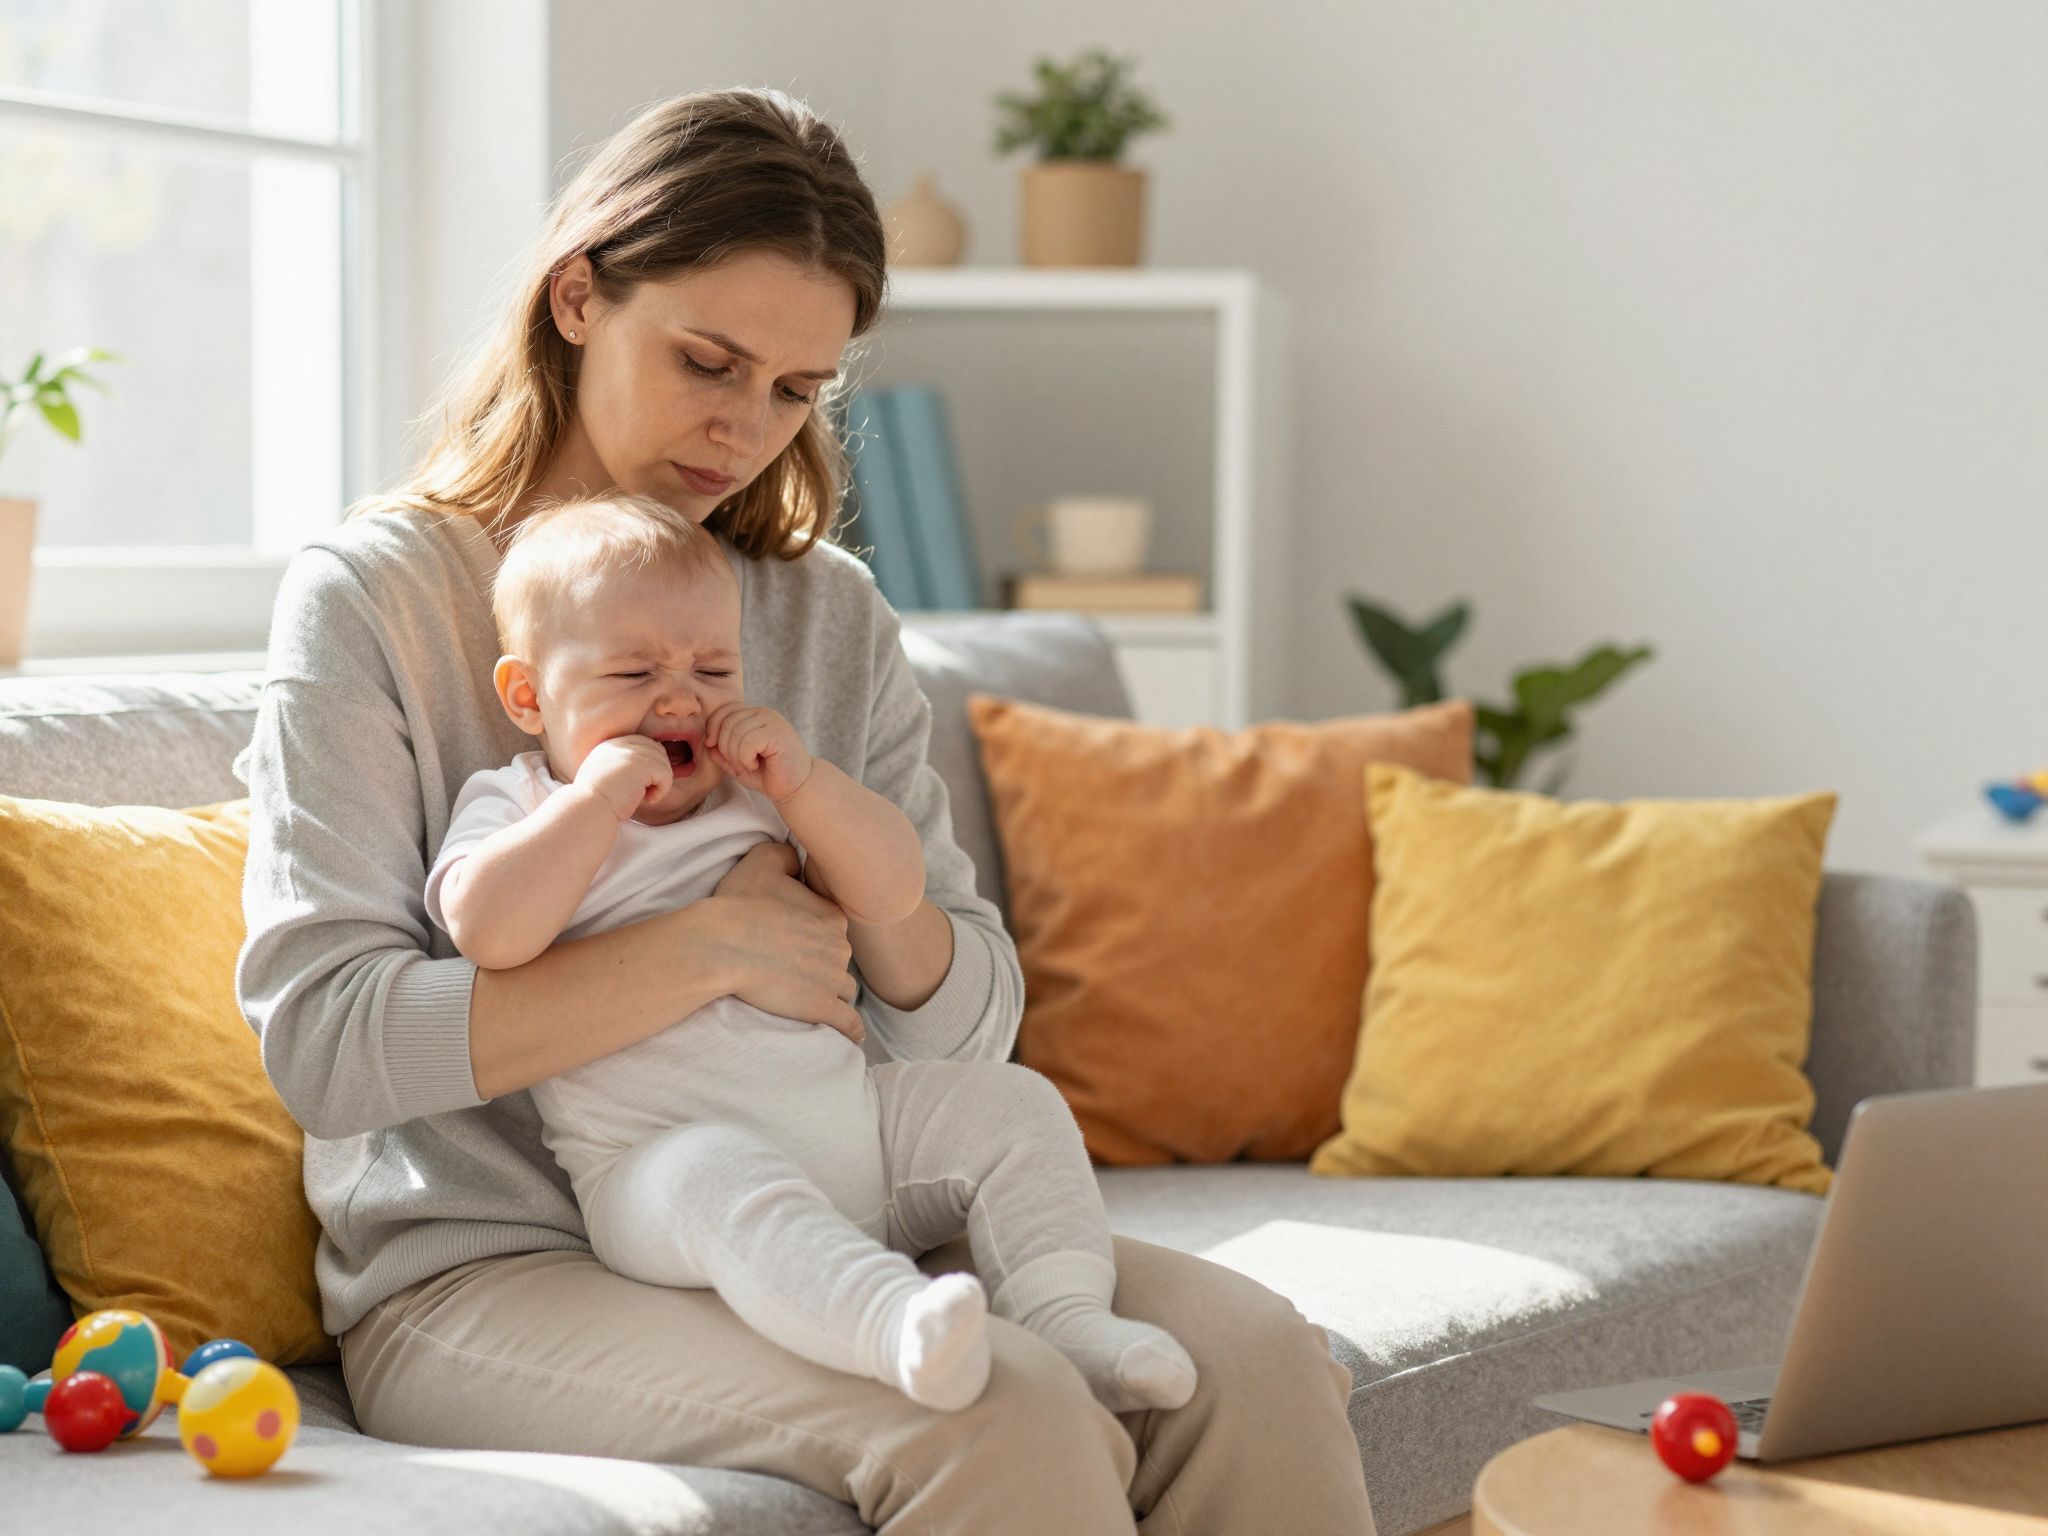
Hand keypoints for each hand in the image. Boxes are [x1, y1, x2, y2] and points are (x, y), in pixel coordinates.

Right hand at [574, 734, 672, 820]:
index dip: (648, 765)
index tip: (638, 786)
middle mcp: (620, 744)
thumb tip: (647, 771)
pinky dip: (661, 791)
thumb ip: (622, 767)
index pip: (643, 744)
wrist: (589, 809)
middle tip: (643, 792)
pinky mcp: (642, 764)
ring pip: (663, 763)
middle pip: (657, 750)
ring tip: (642, 797)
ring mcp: (631, 752)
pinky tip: (646, 800)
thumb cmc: (596, 803)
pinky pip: (666, 775)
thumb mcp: (605, 777)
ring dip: (658, 784)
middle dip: (656, 772)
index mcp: (610, 745)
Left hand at [705, 703, 812, 802]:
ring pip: (735, 733)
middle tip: (737, 765)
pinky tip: (755, 765)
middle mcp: (763, 713)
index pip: (724, 710)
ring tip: (747, 767)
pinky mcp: (778, 733)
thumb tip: (708, 743)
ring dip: (735, 757)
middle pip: (727, 722)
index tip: (713, 747)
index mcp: (754, 715)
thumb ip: (721, 752)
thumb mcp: (737, 763)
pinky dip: (745, 759)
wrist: (796, 787)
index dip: (712, 728)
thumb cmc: (768, 774)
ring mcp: (772, 721)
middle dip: (724, 748)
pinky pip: (747, 743)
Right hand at [706, 842, 864, 1044]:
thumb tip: (797, 859)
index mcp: (832, 915)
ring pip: (844, 989)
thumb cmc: (738, 904)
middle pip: (839, 958)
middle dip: (824, 963)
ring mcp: (832, 979)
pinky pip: (848, 1023)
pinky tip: (851, 1036)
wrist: (721, 946)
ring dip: (833, 993)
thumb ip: (785, 854)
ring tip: (815, 997)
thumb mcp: (761, 861)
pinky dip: (850, 1029)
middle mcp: (840, 947)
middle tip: (797, 968)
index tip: (796, 940)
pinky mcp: (820, 1008)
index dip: (816, 934)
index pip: (834, 927)